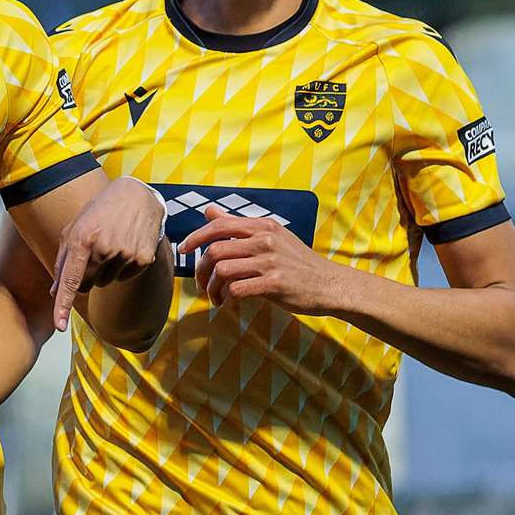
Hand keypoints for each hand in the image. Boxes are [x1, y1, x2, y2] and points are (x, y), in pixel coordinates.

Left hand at [51, 175, 166, 330]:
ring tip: (112, 244)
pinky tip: (125, 247)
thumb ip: (62, 261)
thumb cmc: (99, 212)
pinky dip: (122, 269)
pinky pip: (124, 279)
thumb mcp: (75, 228)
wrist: (137, 196)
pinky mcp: (143, 259)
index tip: (60, 326)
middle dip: (85, 276)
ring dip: (105, 271)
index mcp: (82, 238)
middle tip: (93, 254)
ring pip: (106, 283)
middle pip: (87, 285)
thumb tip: (54, 292)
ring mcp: (125, 254)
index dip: (63, 305)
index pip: (70, 279)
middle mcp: (104, 247)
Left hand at [179, 204, 344, 312]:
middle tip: (202, 284)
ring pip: (222, 270)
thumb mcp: (271, 236)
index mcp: (262, 226)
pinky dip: (227, 298)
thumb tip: (209, 211)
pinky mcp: (275, 283)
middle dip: (201, 270)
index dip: (195, 237)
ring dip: (212, 288)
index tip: (183, 250)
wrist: (330, 284)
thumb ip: (238, 225)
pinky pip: (237, 289)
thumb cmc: (297, 262)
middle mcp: (265, 240)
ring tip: (216, 298)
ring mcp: (270, 261)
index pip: (219, 226)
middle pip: (215, 250)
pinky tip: (229, 303)